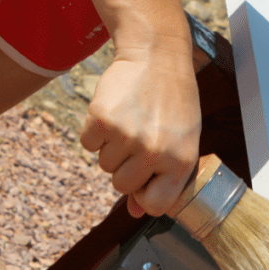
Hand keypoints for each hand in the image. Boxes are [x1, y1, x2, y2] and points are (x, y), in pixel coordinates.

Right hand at [80, 38, 200, 217]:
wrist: (157, 56)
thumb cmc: (173, 103)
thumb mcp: (180, 141)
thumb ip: (162, 180)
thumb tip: (136, 213)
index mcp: (180, 162)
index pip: (155, 205)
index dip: (146, 194)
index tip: (146, 179)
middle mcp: (154, 153)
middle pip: (122, 186)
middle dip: (125, 168)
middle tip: (139, 139)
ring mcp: (127, 137)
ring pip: (104, 165)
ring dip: (111, 147)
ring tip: (130, 121)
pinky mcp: (102, 120)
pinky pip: (87, 145)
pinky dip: (95, 132)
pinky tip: (114, 112)